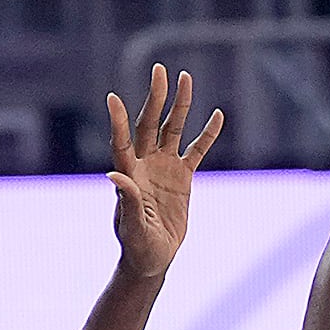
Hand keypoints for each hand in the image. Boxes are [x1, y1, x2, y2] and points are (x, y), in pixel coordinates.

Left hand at [101, 62, 223, 276]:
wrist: (153, 257)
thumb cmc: (137, 245)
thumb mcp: (132, 226)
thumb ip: (128, 200)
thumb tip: (114, 174)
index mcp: (129, 174)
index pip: (122, 141)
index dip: (118, 121)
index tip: (113, 99)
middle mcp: (145, 164)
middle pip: (150, 124)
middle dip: (155, 98)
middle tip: (160, 71)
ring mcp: (164, 167)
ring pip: (173, 129)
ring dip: (179, 105)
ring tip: (186, 77)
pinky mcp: (183, 176)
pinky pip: (197, 150)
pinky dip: (207, 134)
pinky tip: (217, 115)